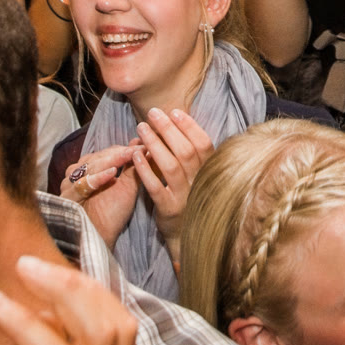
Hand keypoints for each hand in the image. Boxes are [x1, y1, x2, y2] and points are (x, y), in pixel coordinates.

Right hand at [62, 145, 140, 246]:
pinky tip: (112, 174)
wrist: (101, 238)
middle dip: (119, 153)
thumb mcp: (127, 188)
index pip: (106, 153)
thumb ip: (133, 167)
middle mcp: (77, 174)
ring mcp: (70, 184)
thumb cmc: (113, 214)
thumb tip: (144, 145)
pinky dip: (98, 178)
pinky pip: (83, 184)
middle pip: (98, 157)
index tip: (142, 144)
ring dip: (110, 161)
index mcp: (90, 169)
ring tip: (128, 155)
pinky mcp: (68, 198)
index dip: (124, 149)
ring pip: (90, 166)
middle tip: (138, 147)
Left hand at [132, 107, 214, 245]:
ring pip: (171, 166)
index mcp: (209, 171)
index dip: (190, 126)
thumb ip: (189, 151)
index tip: (174, 111)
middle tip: (152, 113)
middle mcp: (200, 183)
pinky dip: (145, 170)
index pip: (204, 143)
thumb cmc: (187, 194)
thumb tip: (175, 119)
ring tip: (141, 128)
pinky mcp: (169, 209)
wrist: (185, 232)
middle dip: (168, 129)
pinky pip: (156, 187)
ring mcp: (185, 197)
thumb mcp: (195, 173)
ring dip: (155, 144)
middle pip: (186, 151)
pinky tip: (136, 155)